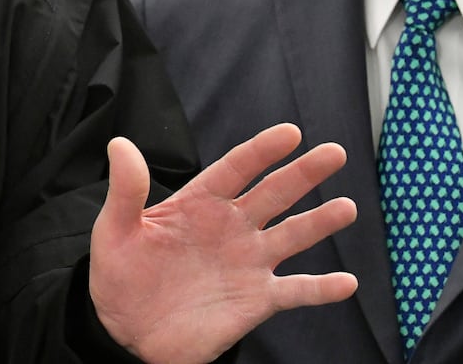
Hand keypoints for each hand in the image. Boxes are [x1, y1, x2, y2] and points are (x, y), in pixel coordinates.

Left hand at [88, 123, 357, 363]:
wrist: (127, 331)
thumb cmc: (120, 274)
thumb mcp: (115, 229)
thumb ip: (125, 189)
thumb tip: (119, 145)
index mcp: (199, 204)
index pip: (236, 168)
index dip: (262, 150)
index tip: (290, 132)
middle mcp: (230, 227)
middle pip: (273, 194)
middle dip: (303, 173)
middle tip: (335, 153)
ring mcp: (247, 263)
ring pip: (291, 236)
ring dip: (319, 223)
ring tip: (347, 208)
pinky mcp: (255, 300)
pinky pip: (295, 292)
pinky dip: (321, 289)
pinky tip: (346, 283)